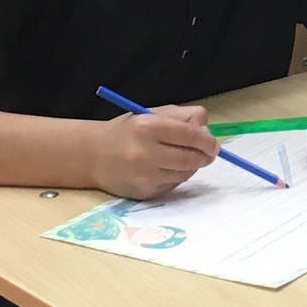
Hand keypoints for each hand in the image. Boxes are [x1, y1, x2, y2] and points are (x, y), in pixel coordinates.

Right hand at [88, 105, 215, 198]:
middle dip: (204, 156)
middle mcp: (144, 153)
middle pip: (191, 158)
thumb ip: (183, 116)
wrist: (93, 155)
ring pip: (185, 173)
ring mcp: (144, 176)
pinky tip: (164, 168)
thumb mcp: (152, 113)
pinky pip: (173, 185)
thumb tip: (207, 131)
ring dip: (191, 166)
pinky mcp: (144, 193)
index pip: (190, 135)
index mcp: (147, 127)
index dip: (207, 141)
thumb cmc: (127, 131)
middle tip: (207, 153)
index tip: (213, 144)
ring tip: (181, 157)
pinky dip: (176, 176)